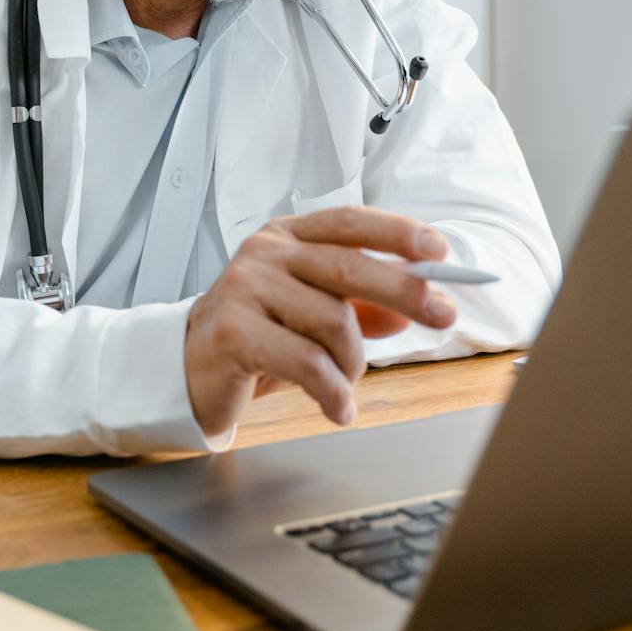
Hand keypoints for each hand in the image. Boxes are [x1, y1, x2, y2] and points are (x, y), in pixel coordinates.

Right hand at [184, 206, 458, 438]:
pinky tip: (337, 408)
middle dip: (406, 292)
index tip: (439, 250)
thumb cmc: (254, 336)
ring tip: (344, 383)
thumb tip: (406, 312)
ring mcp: (245, 288)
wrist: (188, 368)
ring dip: (353, 363)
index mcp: (285, 237)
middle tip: (443, 316)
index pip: (349, 222)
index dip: (396, 232)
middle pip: (350, 267)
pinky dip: (333, 391)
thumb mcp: (310, 316)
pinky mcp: (234, 331)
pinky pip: (307, 362)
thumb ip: (357, 308)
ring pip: (333, 321)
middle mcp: (264, 253)